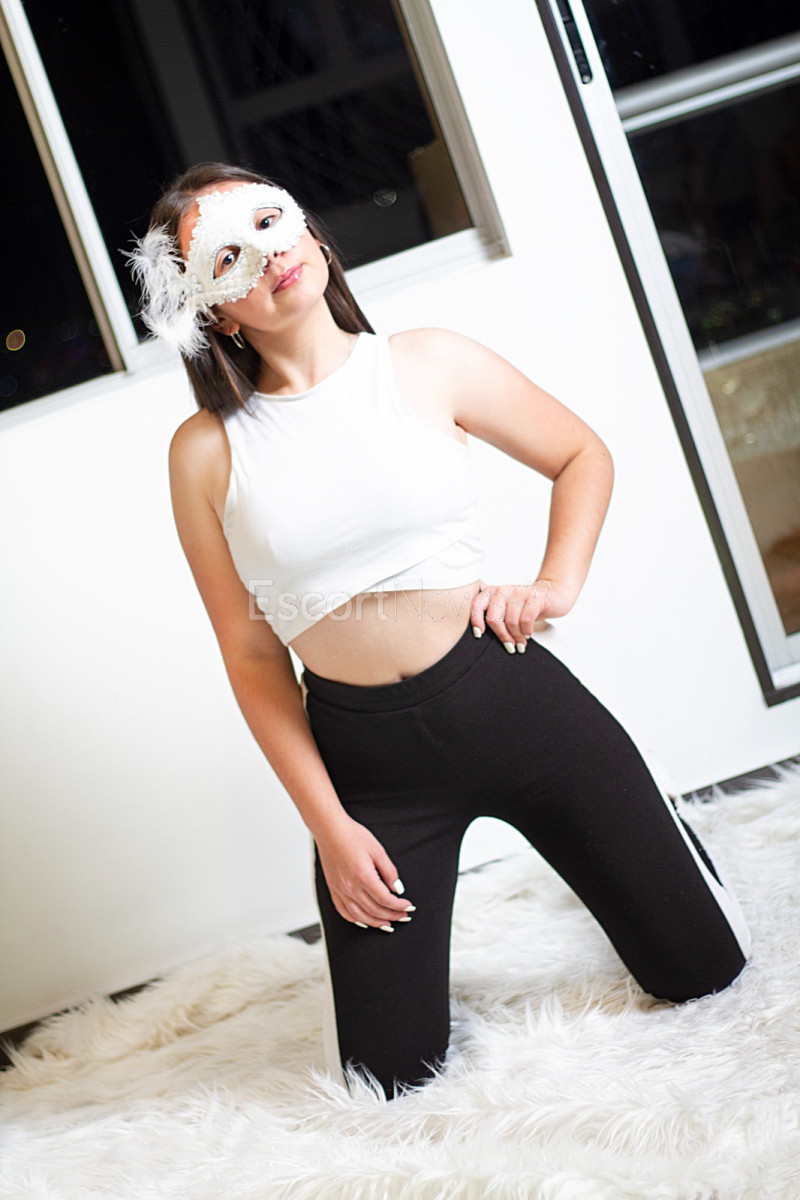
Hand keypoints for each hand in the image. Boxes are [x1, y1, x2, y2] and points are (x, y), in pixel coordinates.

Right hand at [315, 815, 414, 931]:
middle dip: (392, 916)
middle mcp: (350, 887)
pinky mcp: (333, 890)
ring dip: (376, 922)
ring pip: (360, 916)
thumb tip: (397, 889)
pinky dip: (356, 920)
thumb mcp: (377, 850)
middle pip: (374, 910)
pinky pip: (344, 912)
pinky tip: (365, 921)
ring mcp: (340, 890)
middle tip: (403, 916)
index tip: (408, 907)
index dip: (398, 906)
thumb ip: (389, 871)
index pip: (385, 899)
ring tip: (388, 924)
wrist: (330, 830)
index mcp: (363, 876)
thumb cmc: (352, 836)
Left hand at [470, 580, 555, 651]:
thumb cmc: (525, 605)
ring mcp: (518, 592)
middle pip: (494, 618)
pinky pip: (526, 619)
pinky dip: (526, 631)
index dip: (476, 621)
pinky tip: (528, 634)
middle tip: (509, 646)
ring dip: (516, 636)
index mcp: (492, 592)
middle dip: (502, 635)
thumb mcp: (506, 608)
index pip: (476, 605)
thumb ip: (494, 616)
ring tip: (521, 643)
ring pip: (511, 621)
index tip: (479, 634)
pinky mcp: (534, 597)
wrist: (552, 594)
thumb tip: (482, 636)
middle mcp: (503, 590)